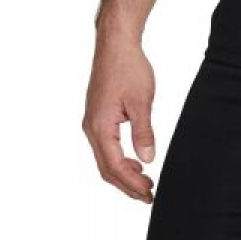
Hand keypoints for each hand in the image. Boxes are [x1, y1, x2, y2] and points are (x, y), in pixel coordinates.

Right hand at [82, 34, 156, 202]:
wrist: (115, 44)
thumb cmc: (128, 67)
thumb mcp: (141, 100)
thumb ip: (143, 132)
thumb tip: (147, 159)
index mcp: (100, 127)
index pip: (115, 166)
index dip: (132, 184)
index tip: (149, 193)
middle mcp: (91, 128)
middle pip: (106, 168)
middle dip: (127, 185)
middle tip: (148, 195)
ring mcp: (92, 122)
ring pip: (104, 159)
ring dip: (123, 173)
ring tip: (144, 181)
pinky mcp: (97, 116)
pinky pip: (105, 147)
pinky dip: (118, 159)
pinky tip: (133, 161)